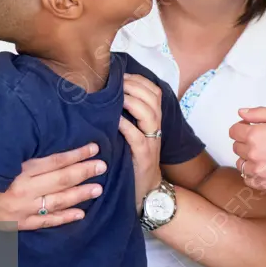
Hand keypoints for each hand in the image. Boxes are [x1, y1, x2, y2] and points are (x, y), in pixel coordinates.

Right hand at [0, 143, 105, 229]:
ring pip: (57, 201)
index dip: (75, 154)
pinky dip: (64, 218)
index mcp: (15, 170)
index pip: (52, 160)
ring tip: (98, 188)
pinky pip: (46, 221)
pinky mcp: (20, 224)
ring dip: (80, 194)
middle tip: (102, 165)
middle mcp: (21, 189)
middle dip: (84, 172)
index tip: (93, 147)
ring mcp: (22, 209)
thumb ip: (12, 146)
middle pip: (60, 179)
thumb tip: (29, 123)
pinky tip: (81, 214)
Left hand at [118, 73, 163, 207]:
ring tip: (117, 96)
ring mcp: (151, 143)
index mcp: (154, 121)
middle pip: (152, 98)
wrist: (146, 192)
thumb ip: (129, 117)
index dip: (140, 80)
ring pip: (149, 114)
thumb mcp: (135, 135)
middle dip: (134, 86)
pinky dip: (126, 126)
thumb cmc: (134, 161)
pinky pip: (137, 137)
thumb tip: (110, 96)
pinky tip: (115, 120)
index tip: (122, 74)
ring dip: (132, 101)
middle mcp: (156, 129)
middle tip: (117, 82)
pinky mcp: (144, 157)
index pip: (154, 92)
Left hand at [229, 107, 265, 192]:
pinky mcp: (265, 186)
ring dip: (249, 158)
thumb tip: (241, 113)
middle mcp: (253, 154)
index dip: (243, 127)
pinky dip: (254, 173)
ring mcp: (258, 172)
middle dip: (247, 141)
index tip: (254, 128)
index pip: (233, 131)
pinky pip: (248, 179)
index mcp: (256, 135)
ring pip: (241, 163)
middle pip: (236, 146)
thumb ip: (260, 113)